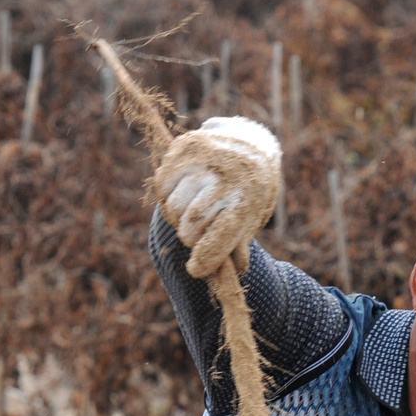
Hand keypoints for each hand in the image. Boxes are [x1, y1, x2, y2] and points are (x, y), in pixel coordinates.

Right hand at [157, 116, 280, 279]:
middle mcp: (226, 177)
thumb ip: (238, 244)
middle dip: (189, 236)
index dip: (204, 260)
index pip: (219, 238)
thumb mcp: (252, 218)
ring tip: (189, 209)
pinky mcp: (186, 147)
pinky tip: (181, 191)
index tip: (195, 269)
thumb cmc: (250, 192)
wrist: (251, 144)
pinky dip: (166, 193)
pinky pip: (162, 183)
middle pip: (190, 223)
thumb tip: (234, 271)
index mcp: (245, 200)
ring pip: (173, 205)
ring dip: (176, 215)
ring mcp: (205, 159)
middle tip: (195, 233)